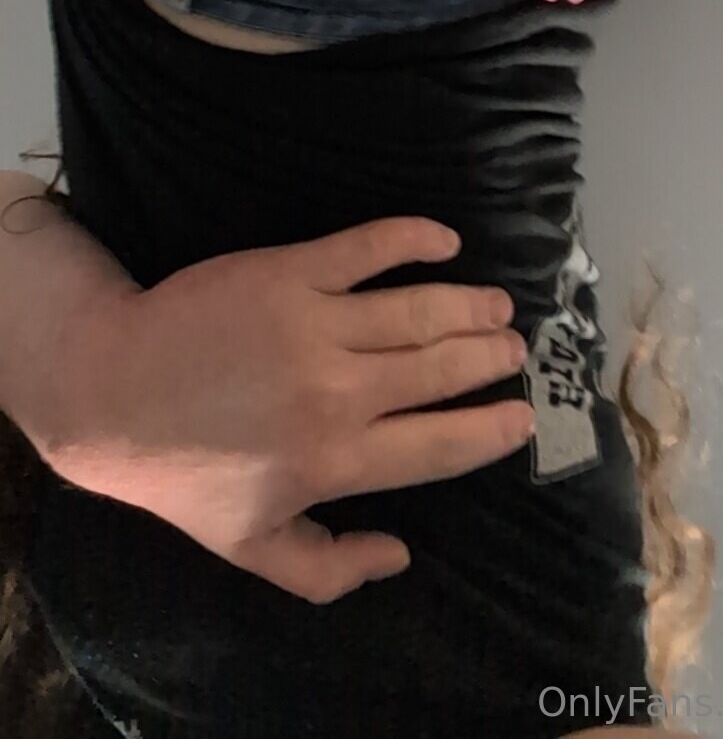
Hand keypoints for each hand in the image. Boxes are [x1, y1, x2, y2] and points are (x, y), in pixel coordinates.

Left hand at [45, 217, 533, 601]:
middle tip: (516, 349)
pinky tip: (445, 240)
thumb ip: (328, 568)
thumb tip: (401, 555)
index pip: (440, 444)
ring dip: (470, 305)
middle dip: (491, 358)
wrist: (114, 393)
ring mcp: (315, 326)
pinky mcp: (290, 272)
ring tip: (498, 305)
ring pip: (418, 310)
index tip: (524, 415)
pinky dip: (414, 237)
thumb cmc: (186, 474)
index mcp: (336, 461)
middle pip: (442, 369)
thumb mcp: (250, 546)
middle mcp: (338, 393)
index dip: (492, 429)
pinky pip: (367, 247)